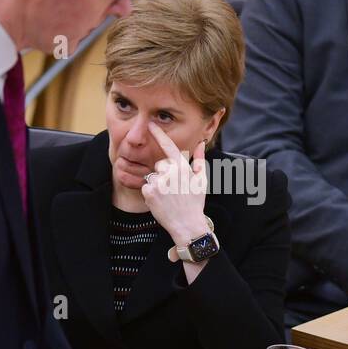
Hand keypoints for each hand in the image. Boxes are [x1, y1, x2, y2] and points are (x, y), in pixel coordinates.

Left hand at [140, 123, 209, 246]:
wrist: (188, 225)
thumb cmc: (195, 203)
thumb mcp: (201, 180)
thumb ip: (199, 160)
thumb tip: (201, 143)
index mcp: (182, 167)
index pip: (168, 146)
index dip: (158, 134)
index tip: (150, 124)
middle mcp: (170, 172)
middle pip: (159, 165)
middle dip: (164, 174)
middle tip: (174, 189)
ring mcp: (159, 182)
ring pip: (152, 176)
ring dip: (158, 185)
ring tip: (168, 197)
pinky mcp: (149, 192)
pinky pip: (146, 187)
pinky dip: (151, 194)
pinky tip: (161, 202)